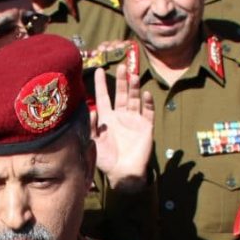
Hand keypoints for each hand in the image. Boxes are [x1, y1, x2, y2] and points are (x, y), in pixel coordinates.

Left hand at [93, 64, 154, 192]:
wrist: (123, 173)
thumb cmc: (106, 160)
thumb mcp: (93, 142)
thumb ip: (91, 127)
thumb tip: (91, 110)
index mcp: (107, 118)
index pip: (104, 97)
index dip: (101, 84)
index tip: (98, 70)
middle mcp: (121, 117)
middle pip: (122, 94)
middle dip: (122, 80)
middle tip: (122, 66)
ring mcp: (134, 121)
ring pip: (135, 99)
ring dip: (134, 88)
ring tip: (133, 76)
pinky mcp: (146, 127)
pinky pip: (148, 112)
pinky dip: (147, 103)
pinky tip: (146, 94)